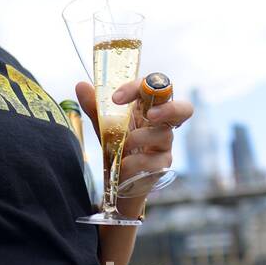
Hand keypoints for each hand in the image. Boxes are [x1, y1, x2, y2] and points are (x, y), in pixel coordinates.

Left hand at [75, 78, 192, 184]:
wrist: (117, 180)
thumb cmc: (117, 147)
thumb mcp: (104, 125)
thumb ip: (95, 106)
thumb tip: (81, 85)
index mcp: (149, 108)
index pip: (154, 89)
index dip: (138, 88)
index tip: (116, 98)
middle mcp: (162, 124)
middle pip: (184, 109)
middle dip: (169, 108)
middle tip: (150, 115)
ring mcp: (165, 145)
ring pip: (163, 135)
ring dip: (139, 139)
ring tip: (122, 147)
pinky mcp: (163, 165)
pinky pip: (154, 160)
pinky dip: (135, 162)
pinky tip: (124, 165)